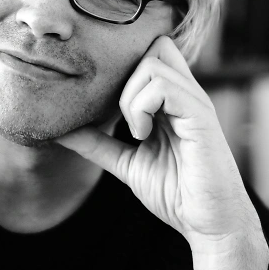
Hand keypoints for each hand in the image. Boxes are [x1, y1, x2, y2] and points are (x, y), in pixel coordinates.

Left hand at [54, 36, 265, 254]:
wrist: (209, 223)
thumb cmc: (176, 193)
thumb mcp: (127, 162)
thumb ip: (99, 143)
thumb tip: (60, 130)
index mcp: (173, 99)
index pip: (151, 52)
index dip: (125, 65)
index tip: (108, 102)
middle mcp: (186, 93)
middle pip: (152, 46)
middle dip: (124, 75)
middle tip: (120, 116)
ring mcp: (195, 101)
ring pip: (151, 62)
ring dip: (130, 98)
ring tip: (135, 132)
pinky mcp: (200, 115)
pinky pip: (164, 86)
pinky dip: (142, 108)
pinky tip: (142, 136)